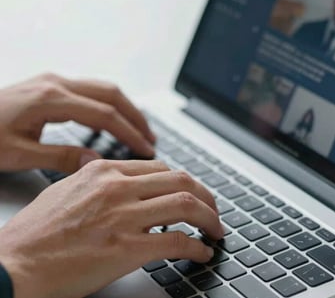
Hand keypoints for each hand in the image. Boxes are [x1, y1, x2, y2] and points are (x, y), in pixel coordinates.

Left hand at [0, 73, 155, 172]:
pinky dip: (108, 104)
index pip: (104, 114)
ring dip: (125, 107)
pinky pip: (90, 90)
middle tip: (150, 136)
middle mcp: (56, 83)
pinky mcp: (49, 85)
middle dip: (135, 115)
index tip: (145, 148)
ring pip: (102, 88)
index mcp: (50, 99)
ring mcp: (53, 81)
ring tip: (138, 128)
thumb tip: (94, 160)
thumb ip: (60, 157)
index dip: (129, 132)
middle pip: (111, 94)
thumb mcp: (17, 153)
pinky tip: (112, 118)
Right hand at [0, 160, 222, 297]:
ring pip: (185, 205)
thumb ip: (98, 180)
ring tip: (216, 229)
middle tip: (214, 210)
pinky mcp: (126, 248)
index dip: (184, 182)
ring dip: (209, 218)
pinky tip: (201, 251)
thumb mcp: (68, 189)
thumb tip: (122, 181)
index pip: (161, 169)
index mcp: (105, 171)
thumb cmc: (36, 231)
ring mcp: (124, 216)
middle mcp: (118, 187)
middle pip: (181, 180)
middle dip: (206, 196)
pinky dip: (196, 245)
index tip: (191, 193)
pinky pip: (176, 241)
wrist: (14, 263)